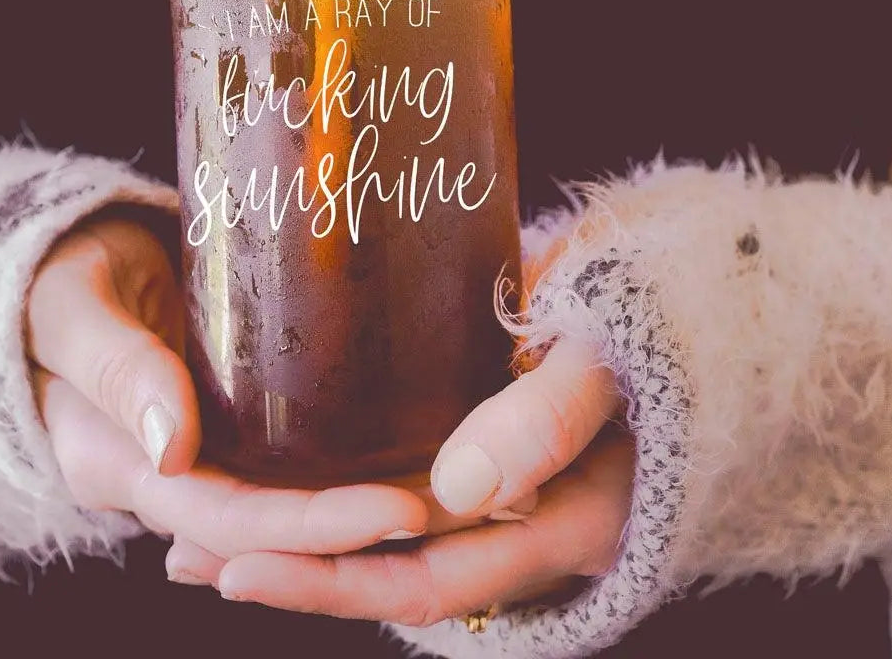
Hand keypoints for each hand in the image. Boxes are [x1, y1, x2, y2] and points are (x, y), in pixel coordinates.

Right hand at [25, 216, 428, 556]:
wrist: (48, 272)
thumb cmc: (48, 284)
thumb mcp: (71, 312)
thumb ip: (116, 369)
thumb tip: (174, 447)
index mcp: (121, 465)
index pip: (231, 518)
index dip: (314, 524)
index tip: (399, 509)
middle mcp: (168, 474)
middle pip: (275, 523)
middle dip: (364, 524)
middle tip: (465, 505)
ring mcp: (199, 450)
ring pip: (288, 497)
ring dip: (366, 501)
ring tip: (462, 486)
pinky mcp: (224, 419)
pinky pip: (288, 455)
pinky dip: (345, 460)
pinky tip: (411, 444)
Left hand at [164, 334, 632, 625]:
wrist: (701, 309)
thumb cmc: (660, 323)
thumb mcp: (607, 359)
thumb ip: (546, 418)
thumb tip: (458, 491)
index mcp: (565, 525)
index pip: (426, 579)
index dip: (330, 581)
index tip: (237, 566)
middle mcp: (529, 533)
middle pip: (395, 575)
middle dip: (295, 574)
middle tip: (190, 557)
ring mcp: (511, 504)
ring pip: (396, 544)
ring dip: (307, 546)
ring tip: (205, 536)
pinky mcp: (494, 464)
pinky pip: (410, 500)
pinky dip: (342, 500)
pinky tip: (285, 482)